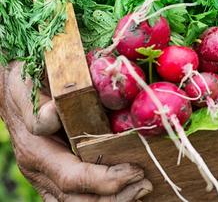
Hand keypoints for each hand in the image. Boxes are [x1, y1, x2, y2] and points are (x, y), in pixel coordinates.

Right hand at [0, 62, 151, 200]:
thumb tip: (52, 113)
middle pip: (78, 200)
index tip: (135, 171)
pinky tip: (128, 187)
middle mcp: (40, 171)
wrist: (13, 91)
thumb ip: (39, 105)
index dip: (105, 180)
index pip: (72, 178)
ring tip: (142, 187)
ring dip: (113, 199)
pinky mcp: (56, 177)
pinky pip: (80, 196)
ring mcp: (47, 177)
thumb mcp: (28, 87)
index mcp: (36, 151)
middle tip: (145, 183)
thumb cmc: (25, 84)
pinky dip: (105, 195)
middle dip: (115, 196)